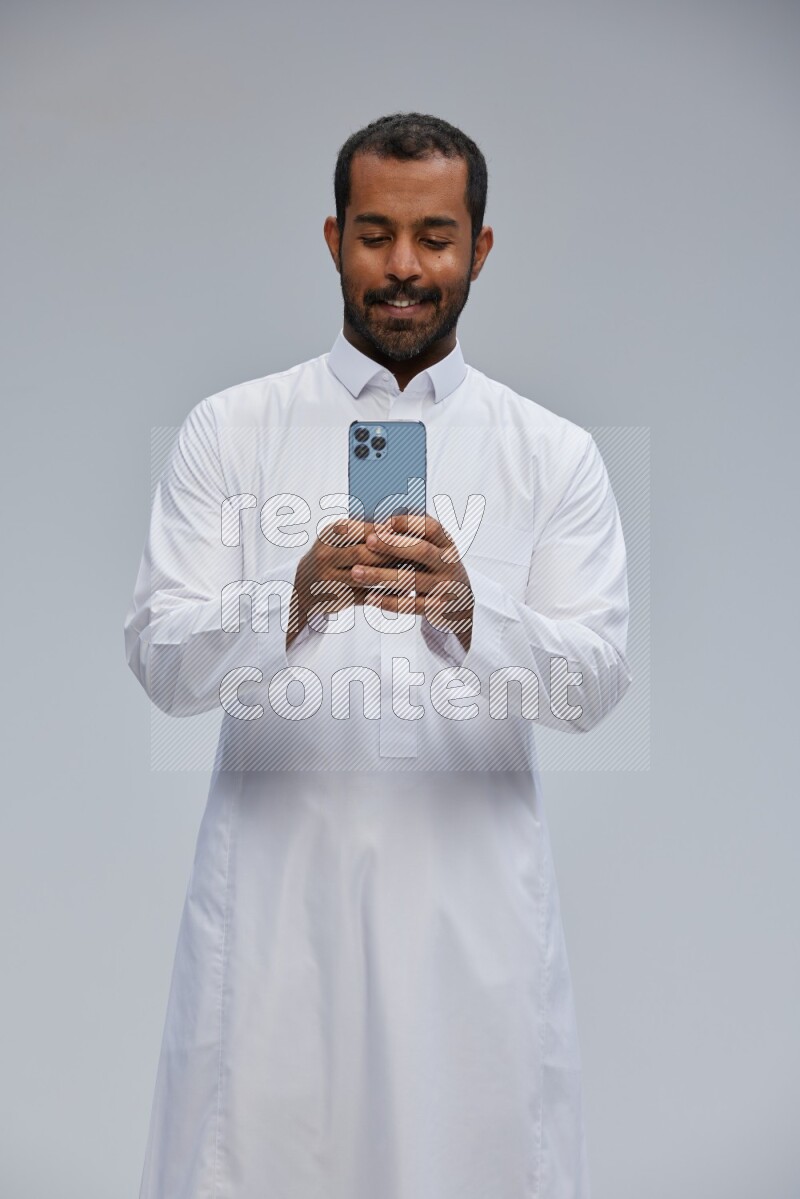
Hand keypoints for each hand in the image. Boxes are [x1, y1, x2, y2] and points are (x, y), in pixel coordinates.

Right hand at [286, 518, 406, 648]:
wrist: (303, 587)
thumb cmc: (331, 556)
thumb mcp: (338, 539)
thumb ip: (363, 530)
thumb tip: (398, 523)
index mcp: (329, 535)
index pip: (358, 529)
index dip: (383, 530)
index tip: (407, 530)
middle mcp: (325, 555)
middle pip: (361, 553)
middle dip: (389, 552)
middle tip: (416, 551)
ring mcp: (329, 578)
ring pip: (364, 575)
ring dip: (390, 573)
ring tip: (414, 569)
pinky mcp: (337, 598)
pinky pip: (366, 596)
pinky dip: (386, 593)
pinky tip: (405, 590)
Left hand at [351, 513, 474, 653]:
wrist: (461, 602)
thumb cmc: (435, 568)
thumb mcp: (434, 549)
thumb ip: (413, 534)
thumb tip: (378, 521)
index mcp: (446, 544)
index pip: (432, 528)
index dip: (409, 523)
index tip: (385, 521)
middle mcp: (448, 564)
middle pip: (422, 551)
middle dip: (393, 545)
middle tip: (368, 540)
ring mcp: (444, 587)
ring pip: (411, 580)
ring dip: (381, 576)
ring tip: (356, 572)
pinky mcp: (436, 608)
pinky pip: (410, 605)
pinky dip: (388, 602)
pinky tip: (369, 598)